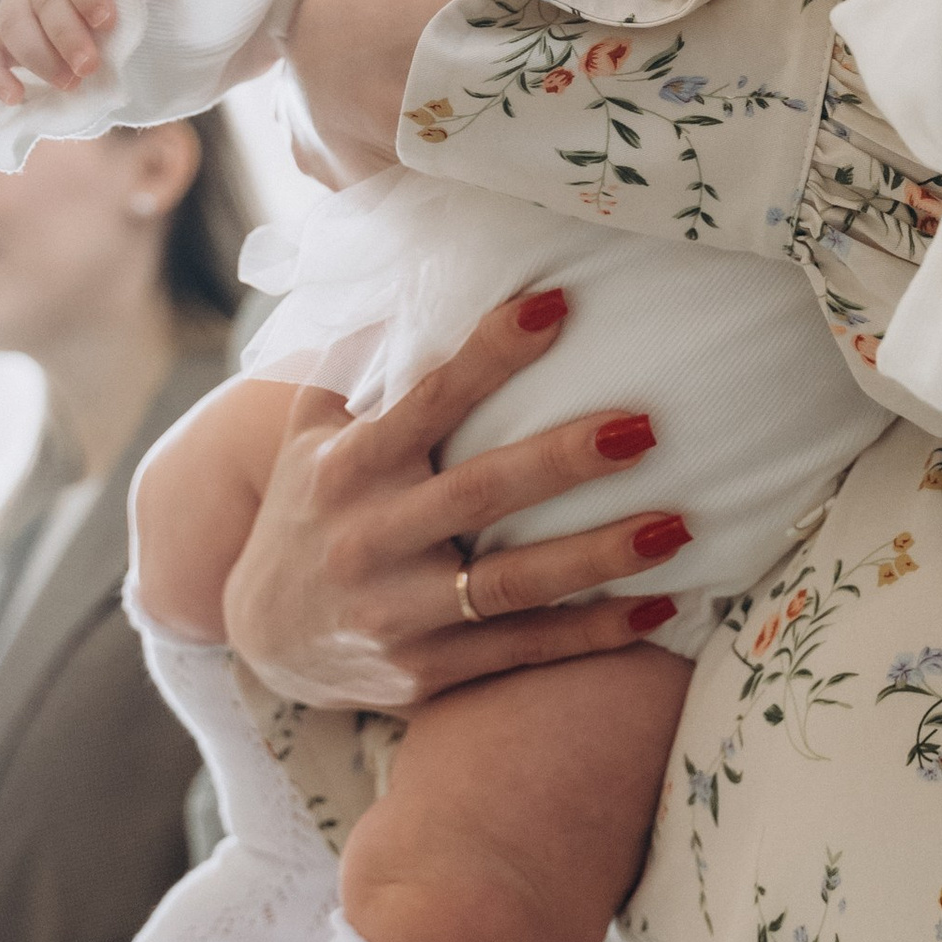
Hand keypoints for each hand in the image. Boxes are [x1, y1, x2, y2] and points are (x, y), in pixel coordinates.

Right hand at [221, 285, 692, 713]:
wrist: (264, 639)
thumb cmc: (312, 507)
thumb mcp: (314, 431)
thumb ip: (363, 359)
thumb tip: (422, 269)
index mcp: (347, 467)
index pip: (426, 401)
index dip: (488, 353)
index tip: (557, 306)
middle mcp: (370, 540)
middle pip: (479, 495)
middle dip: (562, 461)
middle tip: (644, 427)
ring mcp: (399, 614)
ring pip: (512, 585)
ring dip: (599, 557)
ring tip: (677, 527)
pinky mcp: (428, 672)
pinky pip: (523, 650)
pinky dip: (594, 634)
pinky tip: (660, 607)